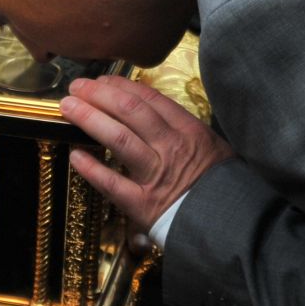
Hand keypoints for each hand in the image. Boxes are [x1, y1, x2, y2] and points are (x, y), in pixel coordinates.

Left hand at [61, 74, 233, 237]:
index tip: (104, 80)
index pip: (149, 99)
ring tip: (69, 107)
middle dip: (100, 94)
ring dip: (90, 118)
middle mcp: (171, 147)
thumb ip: (184, 130)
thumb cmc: (224, 186)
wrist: (235, 225)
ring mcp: (157, 175)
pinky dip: (92, 169)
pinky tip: (75, 156)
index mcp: (189, 131)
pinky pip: (112, 184)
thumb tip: (154, 112)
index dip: (122, 86)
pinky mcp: (145, 205)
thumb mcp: (214, 148)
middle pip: (129, 111)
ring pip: (118, 138)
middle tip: (77, 87)